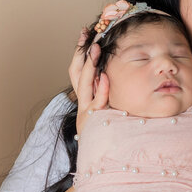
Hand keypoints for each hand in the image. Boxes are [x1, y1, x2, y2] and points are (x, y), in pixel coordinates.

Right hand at [70, 1, 128, 129]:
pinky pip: (97, 103)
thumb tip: (116, 71)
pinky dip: (100, 90)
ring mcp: (87, 112)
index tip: (85, 33)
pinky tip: (105, 77)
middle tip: (89, 36)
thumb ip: (108, 91)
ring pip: (83, 85)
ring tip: (96, 50)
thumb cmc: (112, 133)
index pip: (76, 69)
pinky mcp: (94, 123)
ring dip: (90, 66)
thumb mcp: (109, 108)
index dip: (80, 50)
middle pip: (75, 73)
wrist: (105, 158)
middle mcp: (82, 103)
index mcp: (85, 98)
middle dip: (81, 53)